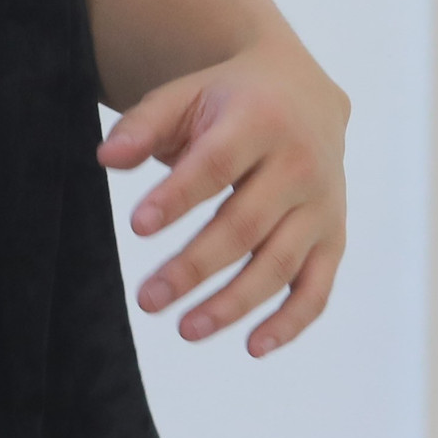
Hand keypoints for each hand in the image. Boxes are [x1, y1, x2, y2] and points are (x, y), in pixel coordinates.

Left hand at [96, 29, 349, 356]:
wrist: (302, 91)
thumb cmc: (228, 98)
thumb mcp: (185, 94)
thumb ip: (144, 124)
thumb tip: (105, 160)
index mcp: (259, 119)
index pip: (216, 165)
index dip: (178, 197)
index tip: (137, 226)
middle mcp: (299, 164)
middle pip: (245, 225)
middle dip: (194, 267)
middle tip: (148, 299)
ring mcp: (322, 206)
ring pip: (279, 264)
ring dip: (233, 303)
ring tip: (185, 328)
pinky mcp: (332, 237)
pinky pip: (317, 288)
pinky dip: (290, 323)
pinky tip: (253, 346)